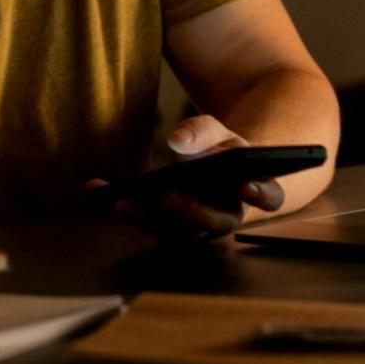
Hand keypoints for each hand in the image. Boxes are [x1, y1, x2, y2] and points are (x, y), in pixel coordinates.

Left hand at [100, 114, 285, 241]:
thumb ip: (201, 132)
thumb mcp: (216, 131)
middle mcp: (227, 215)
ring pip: (176, 232)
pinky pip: (147, 221)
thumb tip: (177, 142)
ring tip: (122, 201)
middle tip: (170, 198)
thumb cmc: (222, 149)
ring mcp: (197, 227)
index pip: (268, 197)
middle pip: (215, 223)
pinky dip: (122, 206)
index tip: (247, 186)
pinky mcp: (169, 227)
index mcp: (253, 190)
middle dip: (192, 212)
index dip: (260, 193)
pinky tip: (96, 189)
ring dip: (148, 219)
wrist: (214, 167)